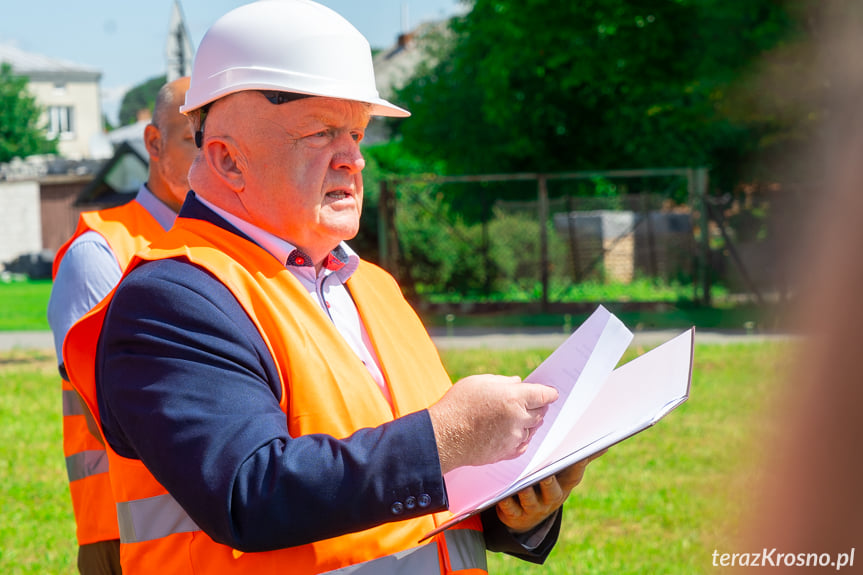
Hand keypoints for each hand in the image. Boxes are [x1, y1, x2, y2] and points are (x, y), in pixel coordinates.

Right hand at [427, 374, 557, 473]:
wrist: (443, 436)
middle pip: (540, 413)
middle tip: (532, 403)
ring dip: (529, 422)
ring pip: (532, 429)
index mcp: (514, 397)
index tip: (551, 393)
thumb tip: (518, 383)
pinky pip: (523, 444)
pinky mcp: (507, 452)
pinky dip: (521, 437)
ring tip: (516, 416)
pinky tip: (511, 432)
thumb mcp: (478, 382)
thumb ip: (502, 382)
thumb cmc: (457, 405)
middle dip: (538, 407)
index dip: (549, 393)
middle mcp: (518, 418)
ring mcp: (514, 437)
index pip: (543, 395)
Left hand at [496, 450, 605, 532]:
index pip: (574, 473)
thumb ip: (582, 458)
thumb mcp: (566, 474)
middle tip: (545, 473)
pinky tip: (501, 494)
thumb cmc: (549, 485)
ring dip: (524, 490)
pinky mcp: (515, 516)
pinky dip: (505, 501)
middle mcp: (551, 497)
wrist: (528, 517)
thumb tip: (605, 445)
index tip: (576, 453)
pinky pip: (509, 508)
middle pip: (552, 488)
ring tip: (519, 482)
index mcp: (565, 484)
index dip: (576, 464)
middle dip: (548, 481)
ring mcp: (534, 507)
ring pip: (529, 498)